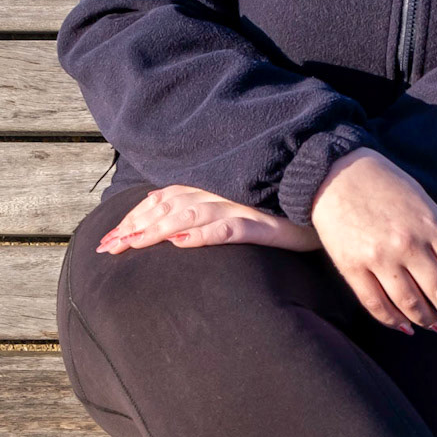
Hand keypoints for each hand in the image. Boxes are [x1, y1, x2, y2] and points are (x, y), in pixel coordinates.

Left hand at [96, 185, 322, 254]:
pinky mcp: (267, 223)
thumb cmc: (285, 212)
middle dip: (135, 227)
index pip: (164, 199)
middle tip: (107, 249)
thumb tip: (175, 232)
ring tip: (133, 244)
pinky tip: (181, 241)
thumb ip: (212, 215)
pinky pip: (230, 226)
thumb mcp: (243, 210)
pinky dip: (204, 232)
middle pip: (169, 206)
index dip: (135, 217)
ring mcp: (244, 206)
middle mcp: (224, 192)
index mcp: (214, 188)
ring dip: (159, 229)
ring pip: (192, 213)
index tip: (109, 239)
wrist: (329, 202)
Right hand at [310, 148, 436, 335]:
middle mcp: (407, 244)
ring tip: (436, 327)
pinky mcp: (352, 268)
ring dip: (428, 321)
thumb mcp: (425, 202)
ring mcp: (378, 258)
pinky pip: (377, 305)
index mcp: (430, 225)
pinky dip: (394, 321)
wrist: (336, 174)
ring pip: (411, 304)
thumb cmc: (386, 187)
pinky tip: (405, 326)